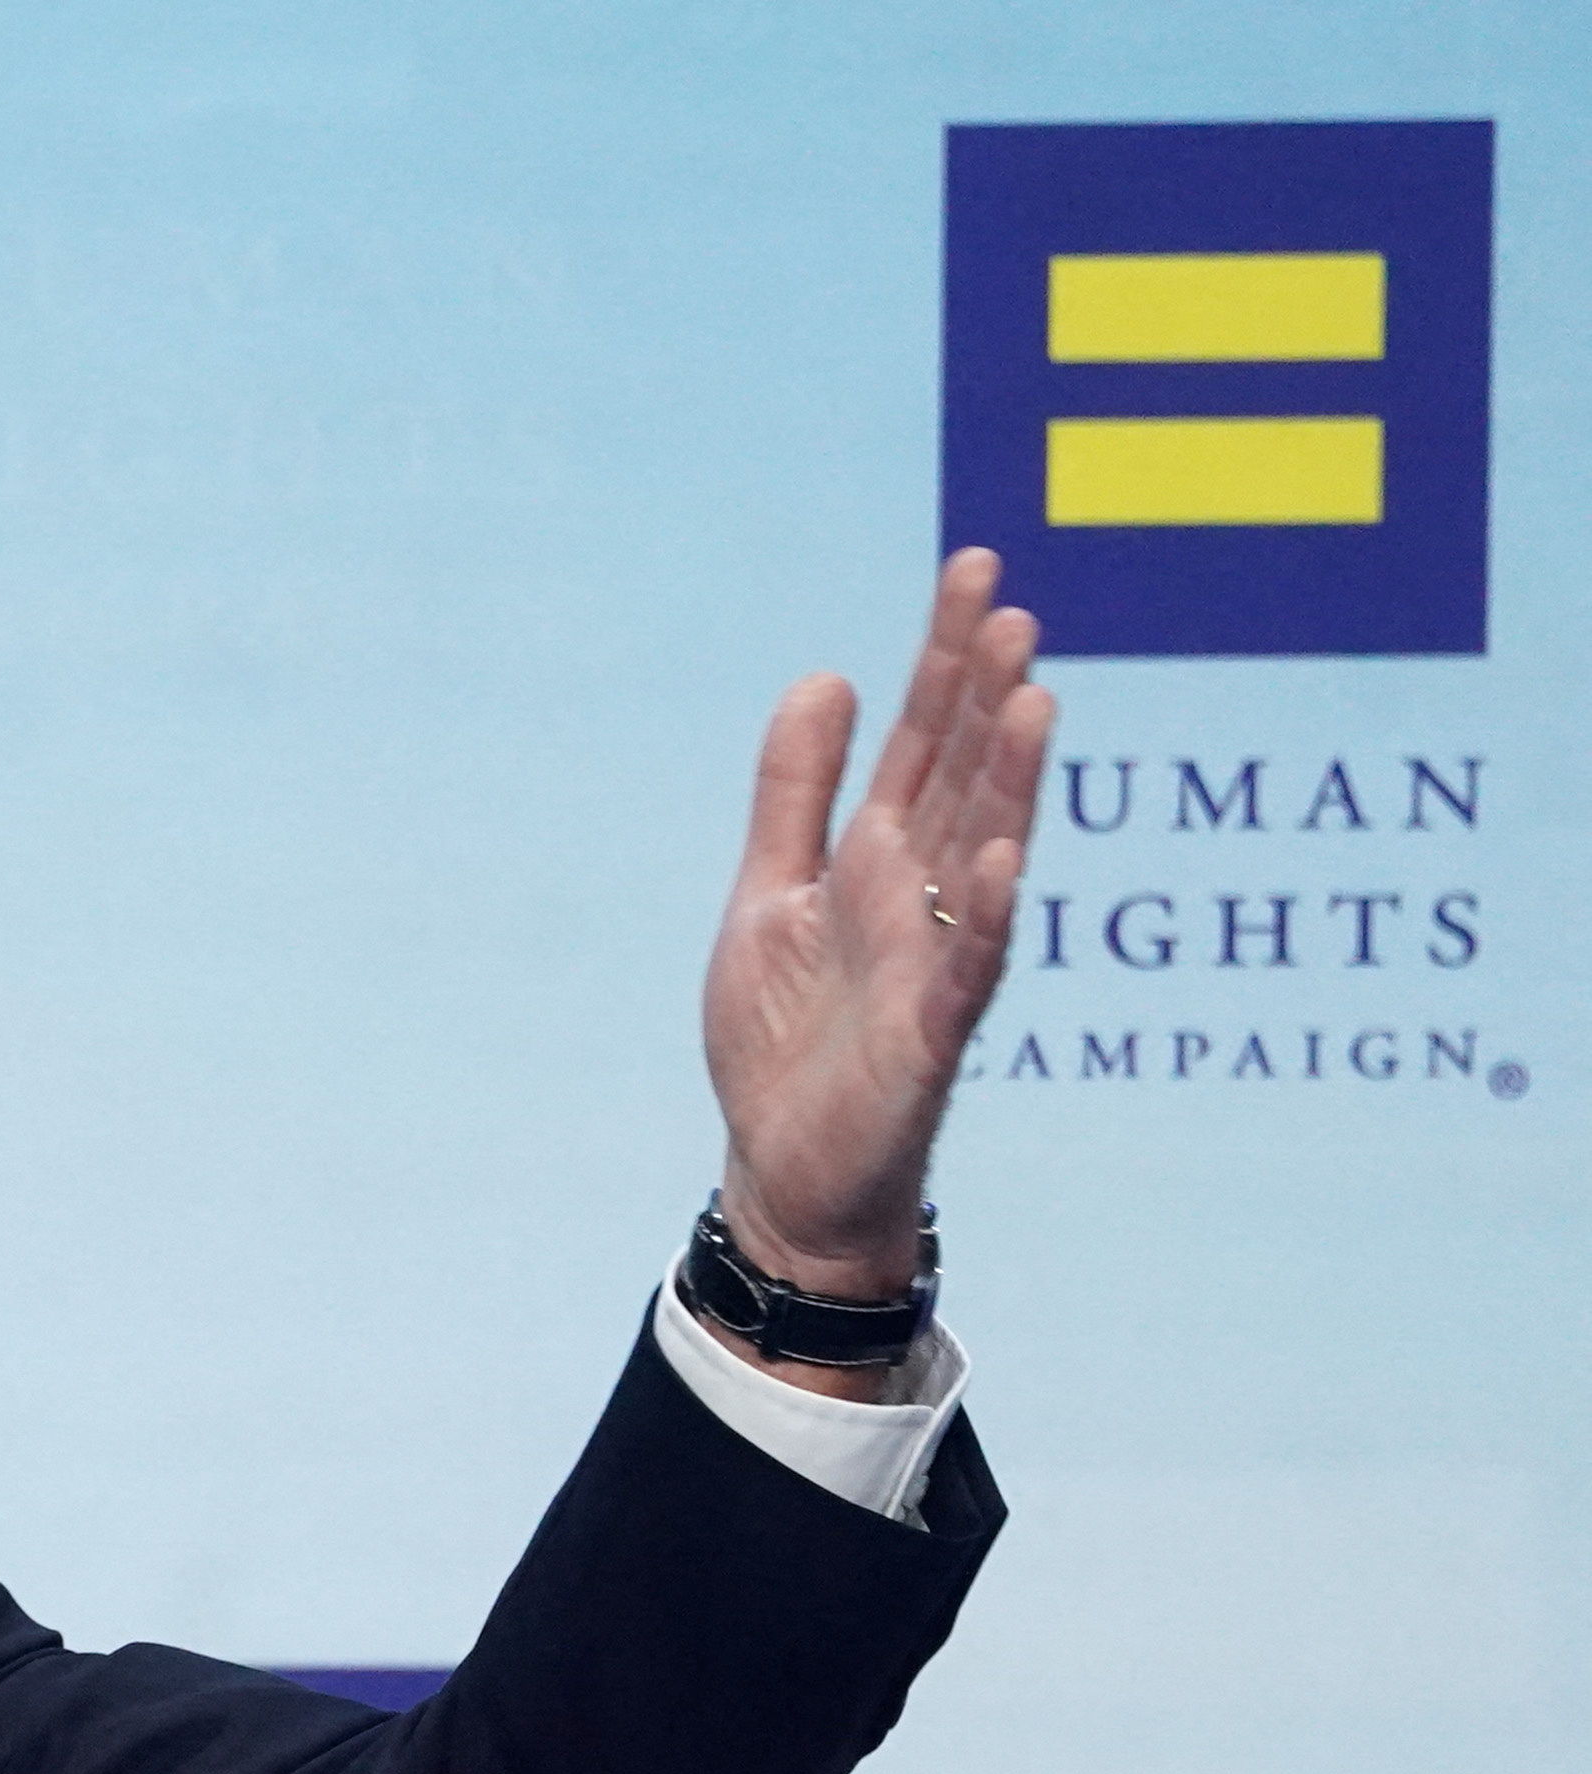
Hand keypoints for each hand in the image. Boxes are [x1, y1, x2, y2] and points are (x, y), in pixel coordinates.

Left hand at [696, 547, 1052, 1365]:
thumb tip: (826, 676)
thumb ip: (794, 794)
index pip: (923, 741)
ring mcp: (932, 964)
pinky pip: (967, 967)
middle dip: (985, 697)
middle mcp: (918, 899)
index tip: (974, 570)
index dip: (945, 659)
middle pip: (961, 780)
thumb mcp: (768, 895)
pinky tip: (1003, 853)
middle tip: (1014, 606)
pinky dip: (984, 912)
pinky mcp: (928, 1037)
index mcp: (876, 862)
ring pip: (979, 856)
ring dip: (1008, 782)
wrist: (784, 1173)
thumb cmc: (786, 1042)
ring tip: (1033, 698)